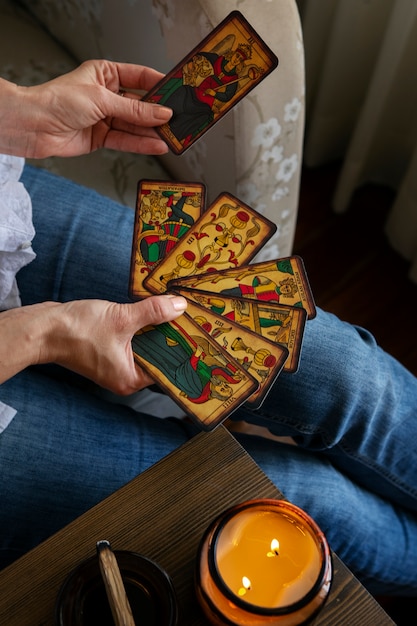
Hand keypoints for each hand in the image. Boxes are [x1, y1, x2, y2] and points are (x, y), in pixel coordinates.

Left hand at [0, 59, 172, 157]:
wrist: (35, 125)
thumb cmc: (58, 101)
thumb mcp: (102, 100)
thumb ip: (134, 110)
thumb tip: (161, 113)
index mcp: (105, 74)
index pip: (139, 77)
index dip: (159, 84)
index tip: (178, 91)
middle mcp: (107, 95)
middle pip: (139, 104)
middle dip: (158, 113)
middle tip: (179, 119)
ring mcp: (105, 117)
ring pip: (134, 125)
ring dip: (152, 131)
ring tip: (172, 136)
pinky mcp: (101, 137)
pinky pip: (126, 140)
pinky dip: (141, 144)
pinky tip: (156, 145)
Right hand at [0, 294, 186, 393]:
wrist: (42, 329)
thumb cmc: (76, 331)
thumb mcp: (121, 318)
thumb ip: (153, 312)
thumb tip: (179, 306)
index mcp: (131, 379)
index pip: (167, 368)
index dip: (183, 350)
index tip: (200, 336)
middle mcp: (124, 376)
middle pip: (158, 356)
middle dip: (171, 336)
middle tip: (190, 319)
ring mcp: (115, 365)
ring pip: (145, 347)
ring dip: (156, 330)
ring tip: (175, 313)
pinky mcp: (107, 352)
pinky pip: (132, 341)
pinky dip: (141, 328)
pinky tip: (151, 313)